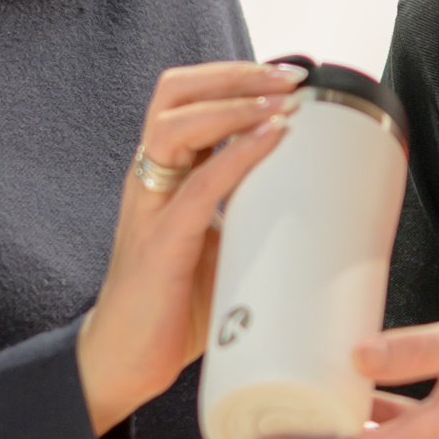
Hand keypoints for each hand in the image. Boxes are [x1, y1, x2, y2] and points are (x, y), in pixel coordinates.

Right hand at [76, 61, 300, 435]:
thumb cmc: (171, 308)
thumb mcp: (217, 247)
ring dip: (234, 104)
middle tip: (289, 78)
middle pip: (174, 93)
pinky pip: (198, 185)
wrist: (123, 363)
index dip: (233, 76)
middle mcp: (151, 180)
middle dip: (234, 74)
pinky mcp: (160, 244)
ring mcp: (150, 208)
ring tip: (281, 101)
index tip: (288, 76)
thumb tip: (316, 205)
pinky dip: (237, 156)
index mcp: (164, 175)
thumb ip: (248, 217)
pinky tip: (270, 141)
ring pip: (175, 123)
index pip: (186, 98)